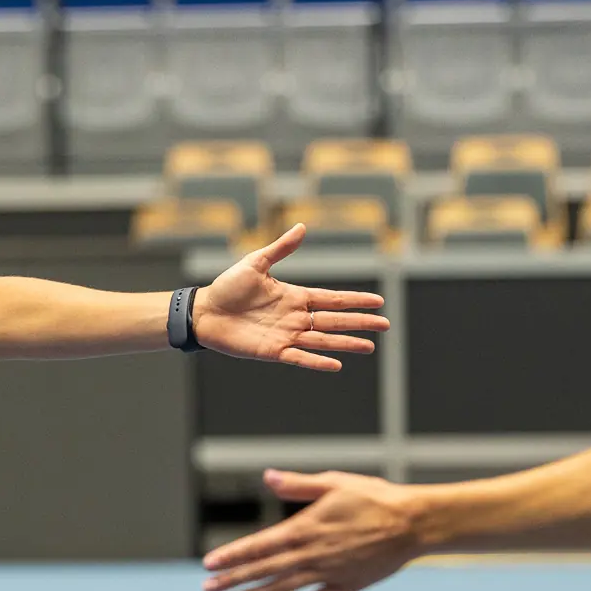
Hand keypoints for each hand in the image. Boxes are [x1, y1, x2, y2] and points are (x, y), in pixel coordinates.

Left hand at [194, 224, 388, 371]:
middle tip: (385, 325)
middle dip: (360, 322)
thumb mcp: (256, 263)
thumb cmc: (228, 286)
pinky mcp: (273, 351)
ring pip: (323, 340)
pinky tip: (336, 364)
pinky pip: (300, 357)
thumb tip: (302, 226)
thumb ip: (281, 249)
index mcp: (295, 296)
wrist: (205, 311)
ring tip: (369, 347)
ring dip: (346, 343)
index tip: (378, 301)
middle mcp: (295, 317)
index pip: (332, 299)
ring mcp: (286, 335)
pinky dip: (317, 361)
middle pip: (334, 321)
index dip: (355, 300)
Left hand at [201, 469, 425, 590]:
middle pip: (264, 570)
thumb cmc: (374, 498)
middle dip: (233, 579)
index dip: (232, 556)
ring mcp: (328, 573)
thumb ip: (298, 485)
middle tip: (207, 589)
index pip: (259, 546)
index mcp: (305, 528)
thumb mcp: (334, 483)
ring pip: (282, 589)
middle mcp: (311, 555)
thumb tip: (268, 477)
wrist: (412, 524)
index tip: (209, 564)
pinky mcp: (345, 586)